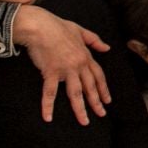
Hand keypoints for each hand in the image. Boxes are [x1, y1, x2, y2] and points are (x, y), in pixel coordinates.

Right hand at [14, 5, 110, 123]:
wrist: (40, 26)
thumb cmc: (57, 26)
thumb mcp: (80, 30)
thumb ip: (94, 40)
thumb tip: (107, 48)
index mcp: (85, 56)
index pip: (98, 76)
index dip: (103, 89)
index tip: (107, 100)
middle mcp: (79, 65)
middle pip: (90, 87)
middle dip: (96, 102)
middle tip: (101, 114)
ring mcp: (66, 69)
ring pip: (75, 93)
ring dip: (80, 109)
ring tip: (84, 121)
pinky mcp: (51, 72)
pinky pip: (50, 92)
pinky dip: (48, 106)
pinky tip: (48, 117)